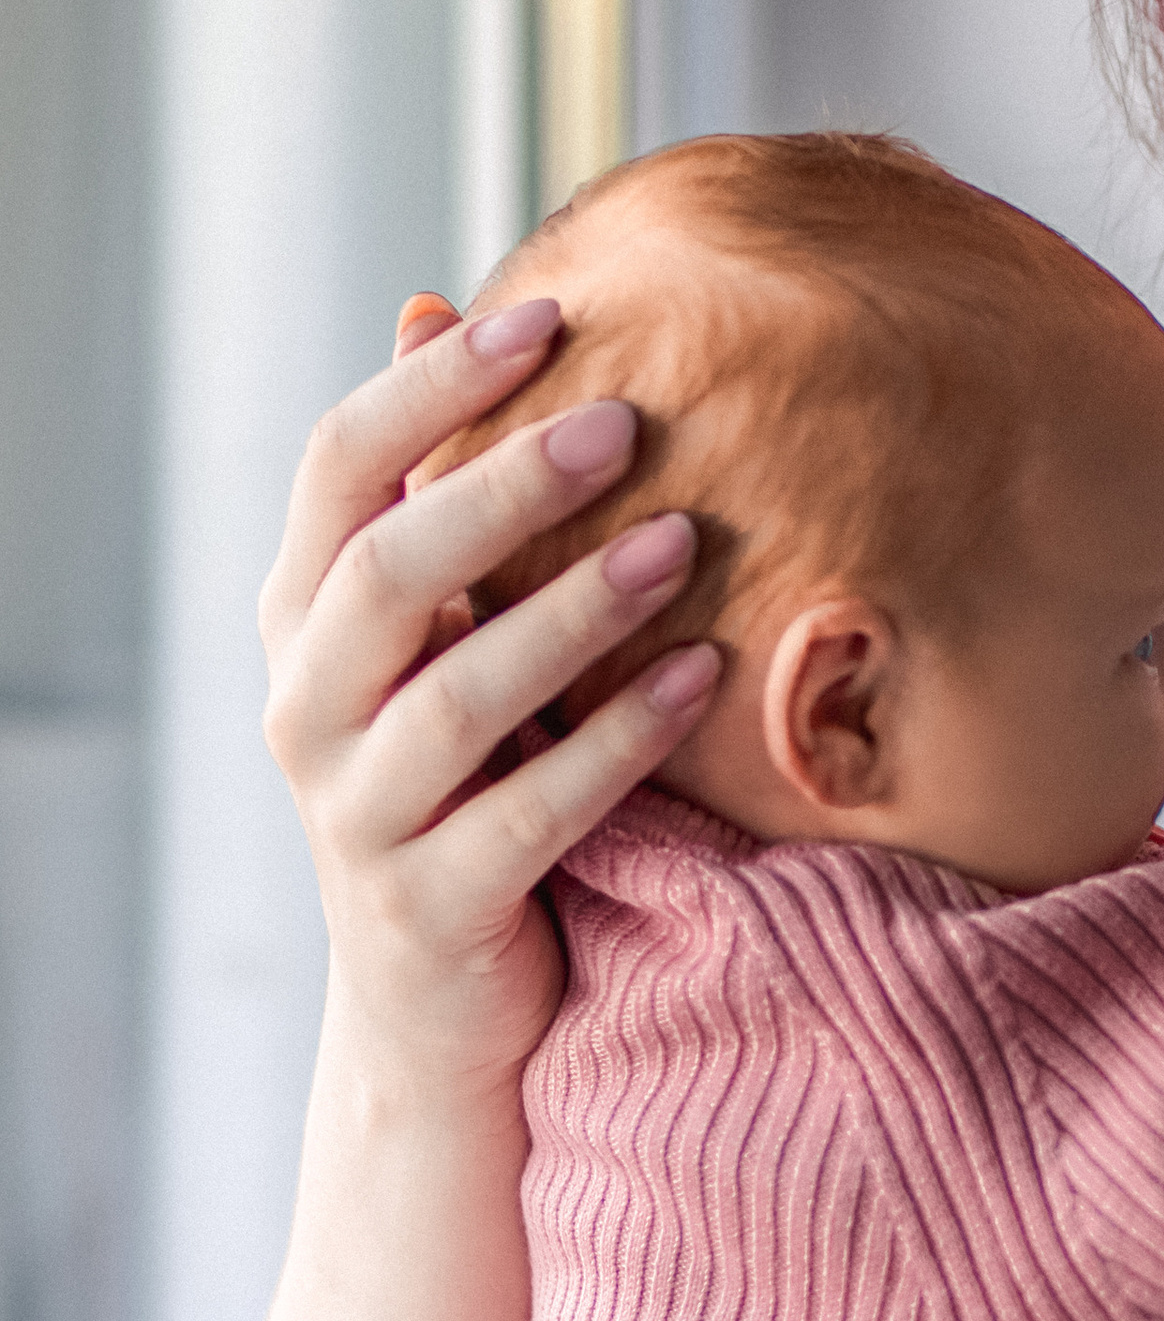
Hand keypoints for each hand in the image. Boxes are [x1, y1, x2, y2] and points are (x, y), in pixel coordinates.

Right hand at [260, 290, 720, 1100]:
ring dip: (573, 609)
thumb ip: (433, 496)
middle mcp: (308, 709)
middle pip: (388, 567)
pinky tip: (704, 674)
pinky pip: (532, 812)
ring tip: (683, 542)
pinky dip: (621, 739)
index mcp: (303, 620)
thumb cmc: (460, 786)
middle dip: (504, 485)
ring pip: (456, 693)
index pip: (337, 470)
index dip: (430, 388)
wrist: (435, 1015)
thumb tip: (434, 304)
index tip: (544, 314)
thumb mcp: (434, 637)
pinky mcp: (431, 907)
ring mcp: (359, 815)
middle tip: (624, 420)